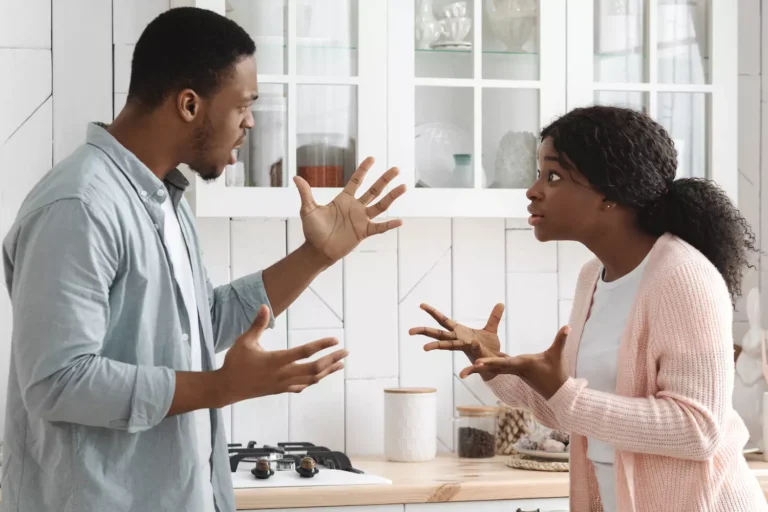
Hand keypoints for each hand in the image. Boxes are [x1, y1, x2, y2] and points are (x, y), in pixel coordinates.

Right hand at [217, 305, 347, 403]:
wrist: (226, 388)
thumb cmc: (235, 362)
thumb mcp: (245, 340)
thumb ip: (257, 324)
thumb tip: (263, 305)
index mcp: (276, 360)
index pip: (304, 351)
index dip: (321, 345)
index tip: (335, 340)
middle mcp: (283, 374)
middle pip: (314, 368)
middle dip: (332, 360)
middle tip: (346, 352)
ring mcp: (283, 384)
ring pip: (311, 379)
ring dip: (327, 371)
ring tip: (340, 364)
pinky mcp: (280, 390)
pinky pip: (301, 387)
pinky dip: (312, 381)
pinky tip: (318, 377)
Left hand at [295, 157, 406, 262]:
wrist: (317, 250)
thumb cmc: (312, 231)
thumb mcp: (308, 210)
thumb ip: (305, 193)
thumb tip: (296, 178)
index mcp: (344, 199)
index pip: (356, 181)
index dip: (364, 170)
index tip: (372, 158)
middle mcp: (355, 207)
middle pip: (374, 190)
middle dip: (384, 179)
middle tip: (396, 168)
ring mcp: (361, 219)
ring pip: (380, 205)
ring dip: (392, 196)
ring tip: (403, 186)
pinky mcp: (363, 232)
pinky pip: (379, 227)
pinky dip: (389, 225)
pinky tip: (400, 221)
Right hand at [409, 303, 504, 380]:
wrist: (497, 364)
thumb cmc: (489, 348)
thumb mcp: (492, 329)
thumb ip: (494, 317)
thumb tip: (500, 304)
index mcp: (459, 332)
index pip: (443, 320)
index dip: (433, 312)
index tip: (421, 305)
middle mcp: (458, 340)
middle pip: (438, 333)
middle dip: (424, 332)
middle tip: (410, 331)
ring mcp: (465, 348)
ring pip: (448, 346)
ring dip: (436, 346)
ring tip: (424, 348)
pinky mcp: (475, 355)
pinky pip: (471, 351)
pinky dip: (469, 350)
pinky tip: (466, 349)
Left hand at [460, 326, 570, 399]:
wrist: (557, 391)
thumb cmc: (557, 373)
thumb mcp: (558, 355)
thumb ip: (561, 340)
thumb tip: (568, 326)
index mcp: (522, 364)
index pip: (504, 362)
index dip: (490, 361)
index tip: (478, 362)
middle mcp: (515, 368)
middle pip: (493, 367)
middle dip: (478, 368)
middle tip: (462, 372)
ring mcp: (514, 371)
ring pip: (493, 369)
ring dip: (479, 369)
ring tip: (463, 372)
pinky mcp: (515, 371)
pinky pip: (498, 368)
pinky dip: (488, 366)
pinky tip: (479, 363)